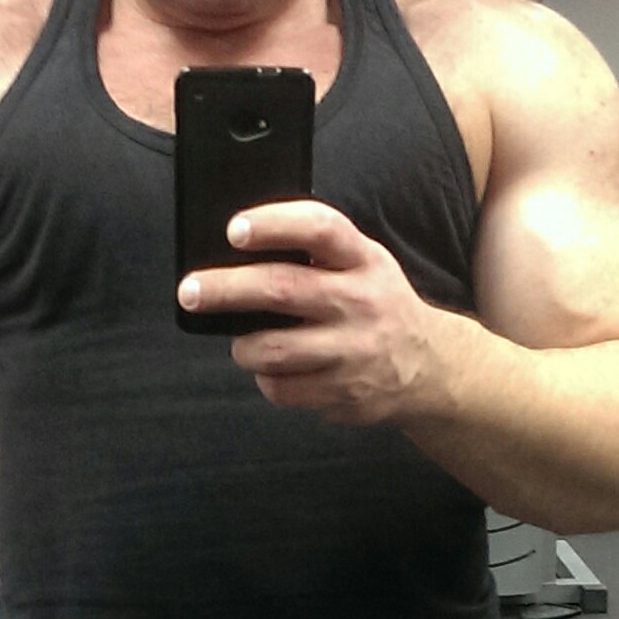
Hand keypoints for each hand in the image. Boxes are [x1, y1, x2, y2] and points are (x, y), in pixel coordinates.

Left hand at [177, 201, 458, 426]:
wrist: (429, 367)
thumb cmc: (376, 305)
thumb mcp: (364, 264)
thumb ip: (317, 253)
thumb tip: (239, 250)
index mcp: (364, 260)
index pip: (320, 228)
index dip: (275, 225)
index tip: (234, 229)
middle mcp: (360, 302)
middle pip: (281, 290)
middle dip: (226, 290)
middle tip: (189, 292)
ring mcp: (352, 352)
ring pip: (273, 350)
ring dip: (243, 347)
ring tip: (241, 342)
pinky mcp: (344, 394)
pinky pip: (282, 389)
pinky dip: (267, 380)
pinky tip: (276, 371)